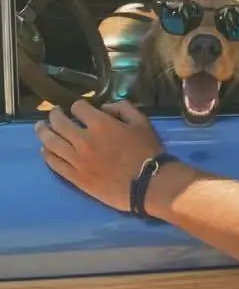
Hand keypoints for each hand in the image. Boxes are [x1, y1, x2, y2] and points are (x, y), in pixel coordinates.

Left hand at [35, 99, 163, 211]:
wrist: (147, 183)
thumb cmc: (147, 151)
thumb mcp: (141, 121)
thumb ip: (123, 108)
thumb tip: (105, 107)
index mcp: (100, 124)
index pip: (78, 108)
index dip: (78, 105)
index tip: (80, 108)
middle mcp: (83, 140)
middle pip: (59, 123)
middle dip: (55, 115)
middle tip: (54, 113)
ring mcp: (77, 160)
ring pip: (51, 143)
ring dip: (44, 132)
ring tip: (41, 127)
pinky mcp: (75, 177)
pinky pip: (55, 164)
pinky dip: (47, 155)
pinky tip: (44, 150)